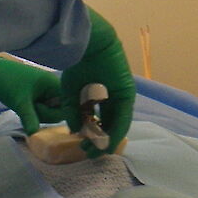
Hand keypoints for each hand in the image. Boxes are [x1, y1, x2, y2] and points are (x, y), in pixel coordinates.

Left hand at [0, 57, 68, 132]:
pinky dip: (35, 113)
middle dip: (45, 114)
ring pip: (51, 113)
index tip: (43, 113)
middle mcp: (55, 88)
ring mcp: (47, 94)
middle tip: (30, 106)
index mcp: (55, 84)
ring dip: (38, 114)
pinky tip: (25, 107)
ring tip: (25, 104)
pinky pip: (43, 111)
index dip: (62, 113)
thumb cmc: (7, 82)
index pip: (69, 104)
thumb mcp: (19, 102)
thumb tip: (35, 135)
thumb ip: (30, 118)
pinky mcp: (39, 99)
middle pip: (60, 111)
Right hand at [59, 6, 136, 156]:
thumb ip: (73, 111)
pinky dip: (116, 131)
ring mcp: (122, 96)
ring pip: (117, 123)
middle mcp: (112, 97)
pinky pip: (123, 117)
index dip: (90, 134)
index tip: (82, 146)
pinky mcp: (127, 94)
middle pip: (109, 123)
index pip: (97, 119)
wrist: (89, 44)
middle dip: (99, 140)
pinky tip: (107, 142)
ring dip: (108, 139)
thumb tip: (74, 130)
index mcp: (99, 94)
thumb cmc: (78, 63)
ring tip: (97, 152)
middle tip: (89, 153)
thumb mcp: (70, 92)